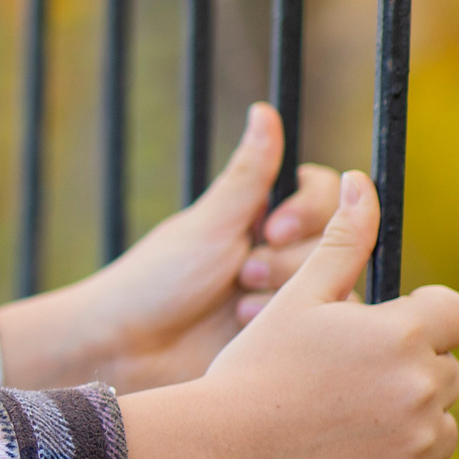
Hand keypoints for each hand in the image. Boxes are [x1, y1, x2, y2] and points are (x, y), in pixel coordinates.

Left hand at [0, 102, 340, 392]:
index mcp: (258, 217)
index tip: (271, 228)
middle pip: (332, 236)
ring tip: (238, 305)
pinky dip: (286, 319)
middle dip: (287, 256)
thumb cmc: (156, 280)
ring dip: (284, 289)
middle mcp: (277, 252)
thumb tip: (264, 110)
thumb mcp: (208, 225)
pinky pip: (318, 320)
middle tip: (244, 271)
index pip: (320, 193)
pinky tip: (244, 325)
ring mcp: (283, 294)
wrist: (126, 348)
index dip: (309, 208)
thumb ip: (248, 174)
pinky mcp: (282, 334)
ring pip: (331, 279)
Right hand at [119, 170, 458, 458]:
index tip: (382, 336)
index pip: (456, 316)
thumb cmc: (251, 368)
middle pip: (444, 373)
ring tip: (341, 426)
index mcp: (403, 331)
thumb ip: (342, 241)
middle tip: (340, 388)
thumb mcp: (296, 297)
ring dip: (406, 426)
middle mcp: (422, 385)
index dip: (424, 321)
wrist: (215, 448)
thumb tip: (360, 181)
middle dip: (404, 376)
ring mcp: (418, 441)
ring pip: (439, 428)